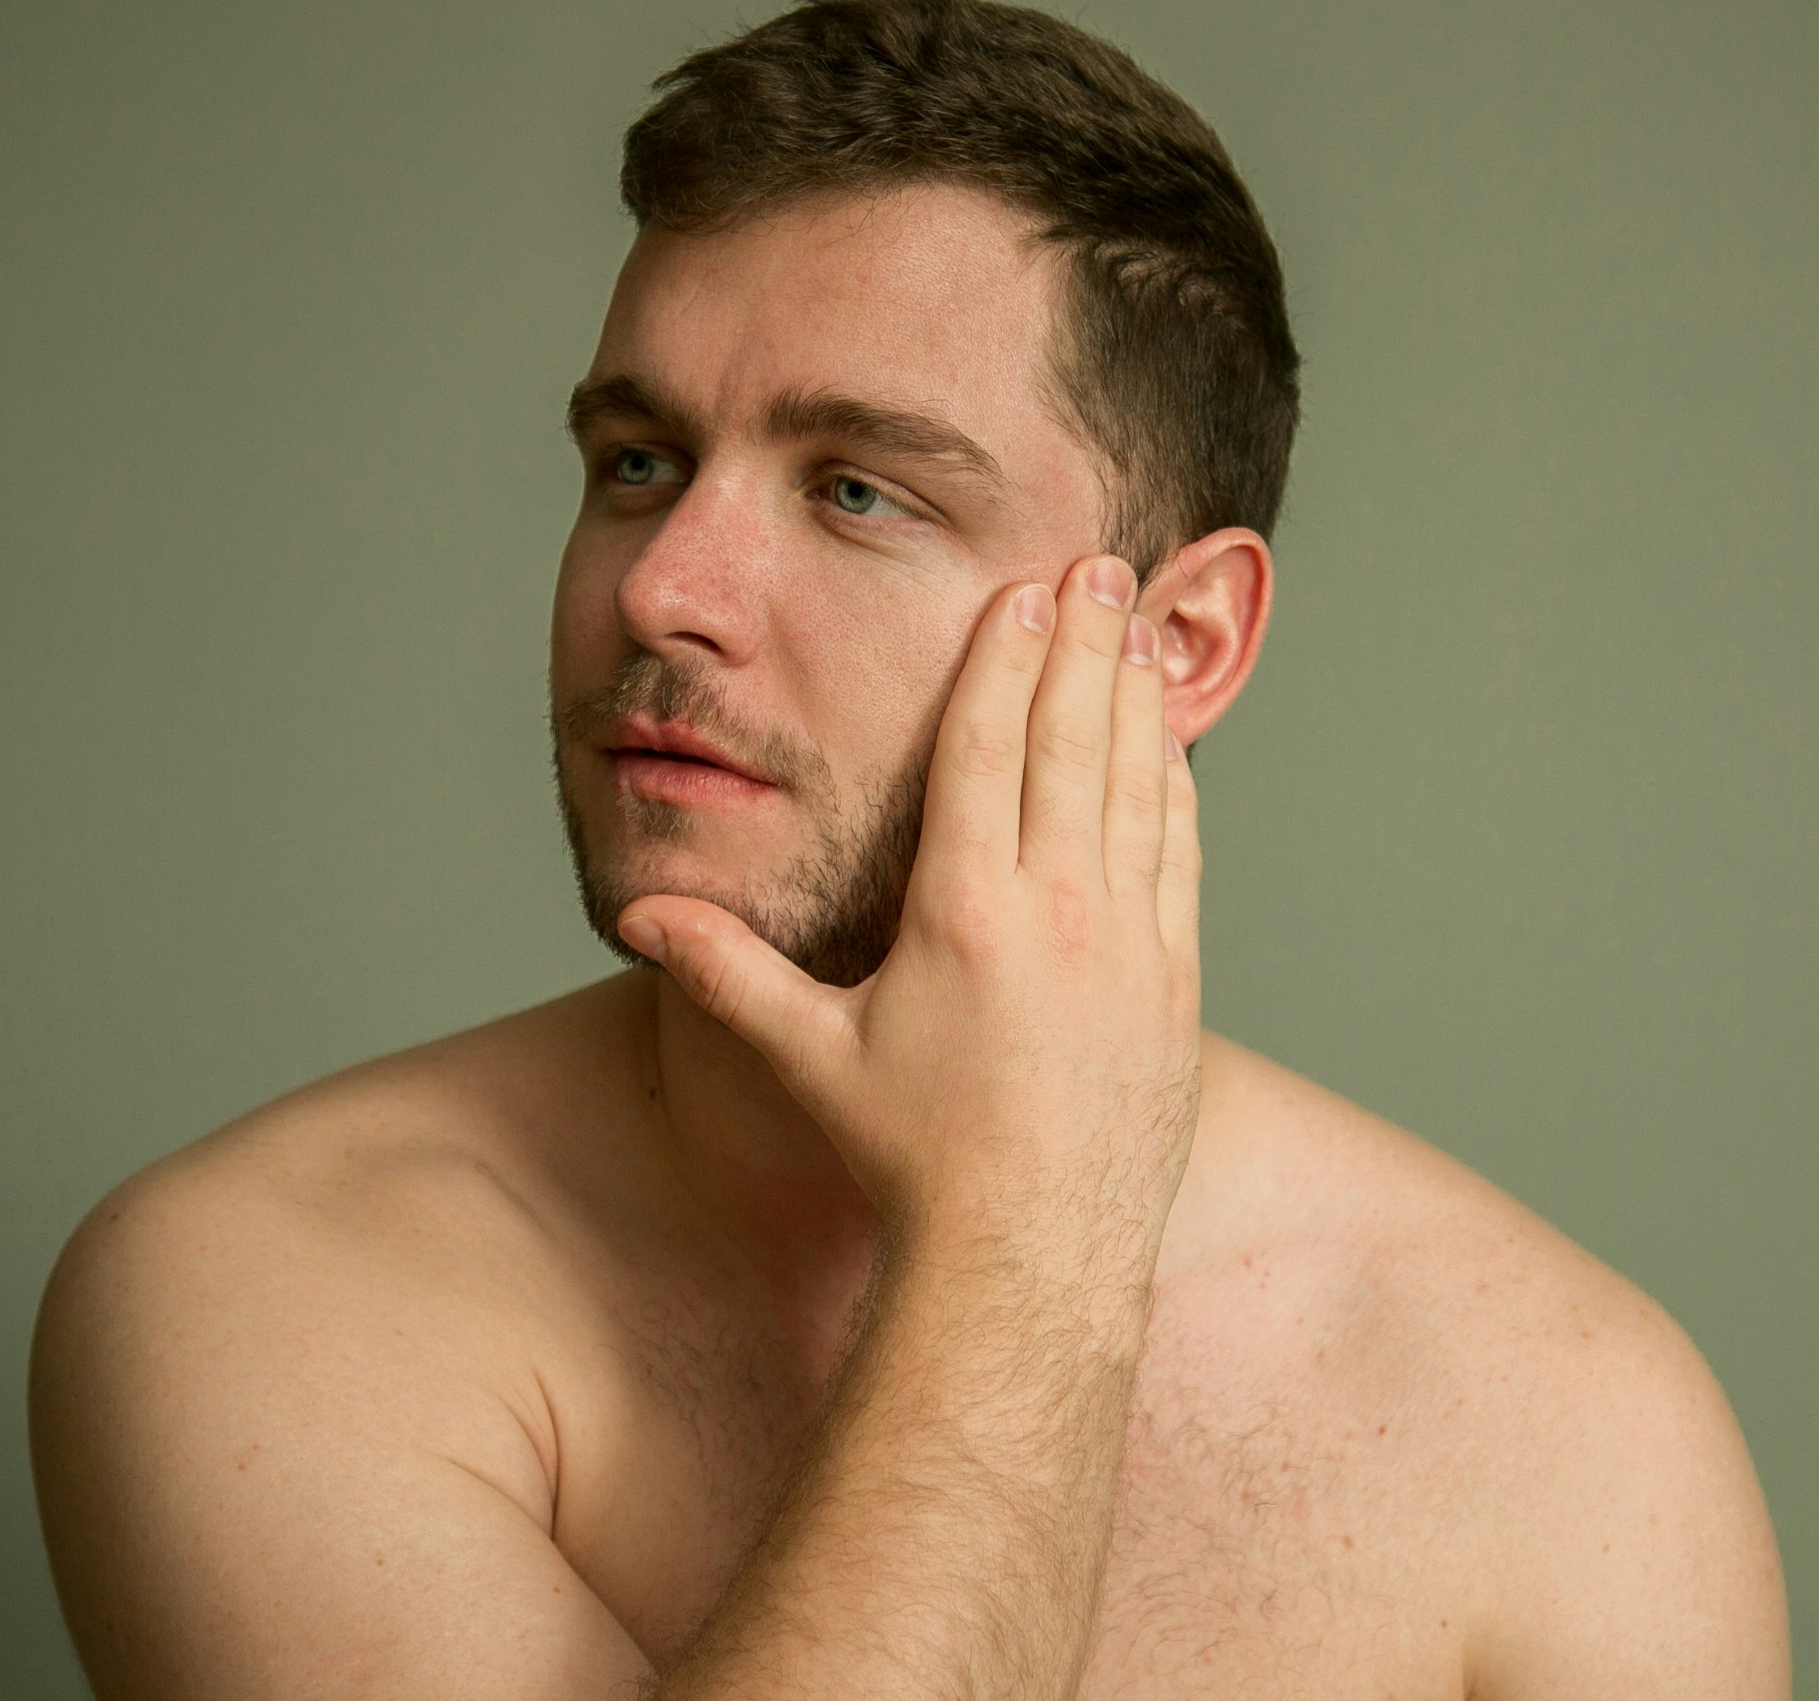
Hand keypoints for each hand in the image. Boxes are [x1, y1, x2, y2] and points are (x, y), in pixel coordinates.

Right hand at [617, 553, 1202, 1284]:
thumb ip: (728, 974)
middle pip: (1072, 742)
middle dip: (1082, 642)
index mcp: (964, 914)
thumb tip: (637, 917)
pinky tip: (1171, 746)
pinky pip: (1181, 857)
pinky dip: (1176, 789)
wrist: (1032, 1257)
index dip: (1004, 658)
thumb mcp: (809, 1058)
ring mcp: (1129, 947)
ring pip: (1141, 788)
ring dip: (1137, 698)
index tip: (1022, 589)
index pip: (986, 750)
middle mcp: (1058, 915)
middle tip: (1097, 560)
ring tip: (1137, 624)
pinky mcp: (1175, 984)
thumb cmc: (912, 1161)